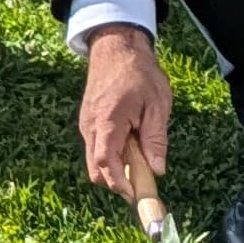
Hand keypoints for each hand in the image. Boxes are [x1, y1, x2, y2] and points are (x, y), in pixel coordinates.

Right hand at [77, 25, 171, 200]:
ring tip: (140, 157)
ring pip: (94, 160)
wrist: (116, 46)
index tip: (136, 196)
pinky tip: (130, 144)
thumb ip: (155, 139)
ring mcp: (85, 123)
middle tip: (142, 182)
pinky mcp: (87, 120)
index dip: (120, 185)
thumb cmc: (139, 72)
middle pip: (96, 169)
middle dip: (117, 182)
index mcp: (107, 123)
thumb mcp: (157, 105)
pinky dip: (111, 155)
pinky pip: (95, 147)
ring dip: (115, 167)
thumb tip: (157, 170)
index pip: (106, 165)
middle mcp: (90, 126)